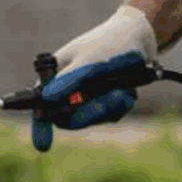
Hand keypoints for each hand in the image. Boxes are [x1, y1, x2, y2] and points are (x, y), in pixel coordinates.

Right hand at [32, 6, 158, 151]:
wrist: (141, 36)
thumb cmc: (111, 42)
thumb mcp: (90, 60)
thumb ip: (69, 80)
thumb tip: (45, 98)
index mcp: (56, 74)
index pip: (41, 104)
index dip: (40, 124)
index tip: (43, 144)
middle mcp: (69, 87)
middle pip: (69, 117)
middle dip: (91, 112)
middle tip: (111, 98)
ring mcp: (88, 95)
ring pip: (93, 118)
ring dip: (110, 105)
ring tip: (122, 88)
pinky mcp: (105, 100)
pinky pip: (110, 115)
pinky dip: (120, 105)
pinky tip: (127, 89)